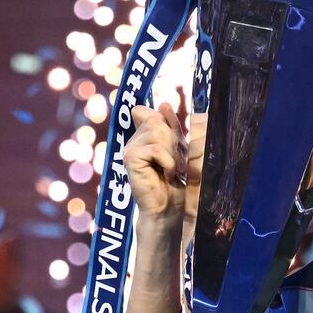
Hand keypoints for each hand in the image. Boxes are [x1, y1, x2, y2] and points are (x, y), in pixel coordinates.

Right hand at [125, 103, 188, 228]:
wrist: (170, 209)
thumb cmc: (179, 182)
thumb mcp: (181, 150)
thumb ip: (174, 127)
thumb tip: (164, 104)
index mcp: (145, 135)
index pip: (152, 112)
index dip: (168, 122)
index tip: (178, 144)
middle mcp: (134, 139)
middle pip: (157, 119)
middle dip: (174, 141)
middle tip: (176, 163)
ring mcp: (130, 148)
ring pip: (156, 132)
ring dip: (172, 153)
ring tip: (172, 169)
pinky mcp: (130, 158)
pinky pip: (156, 149)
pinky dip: (168, 162)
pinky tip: (167, 175)